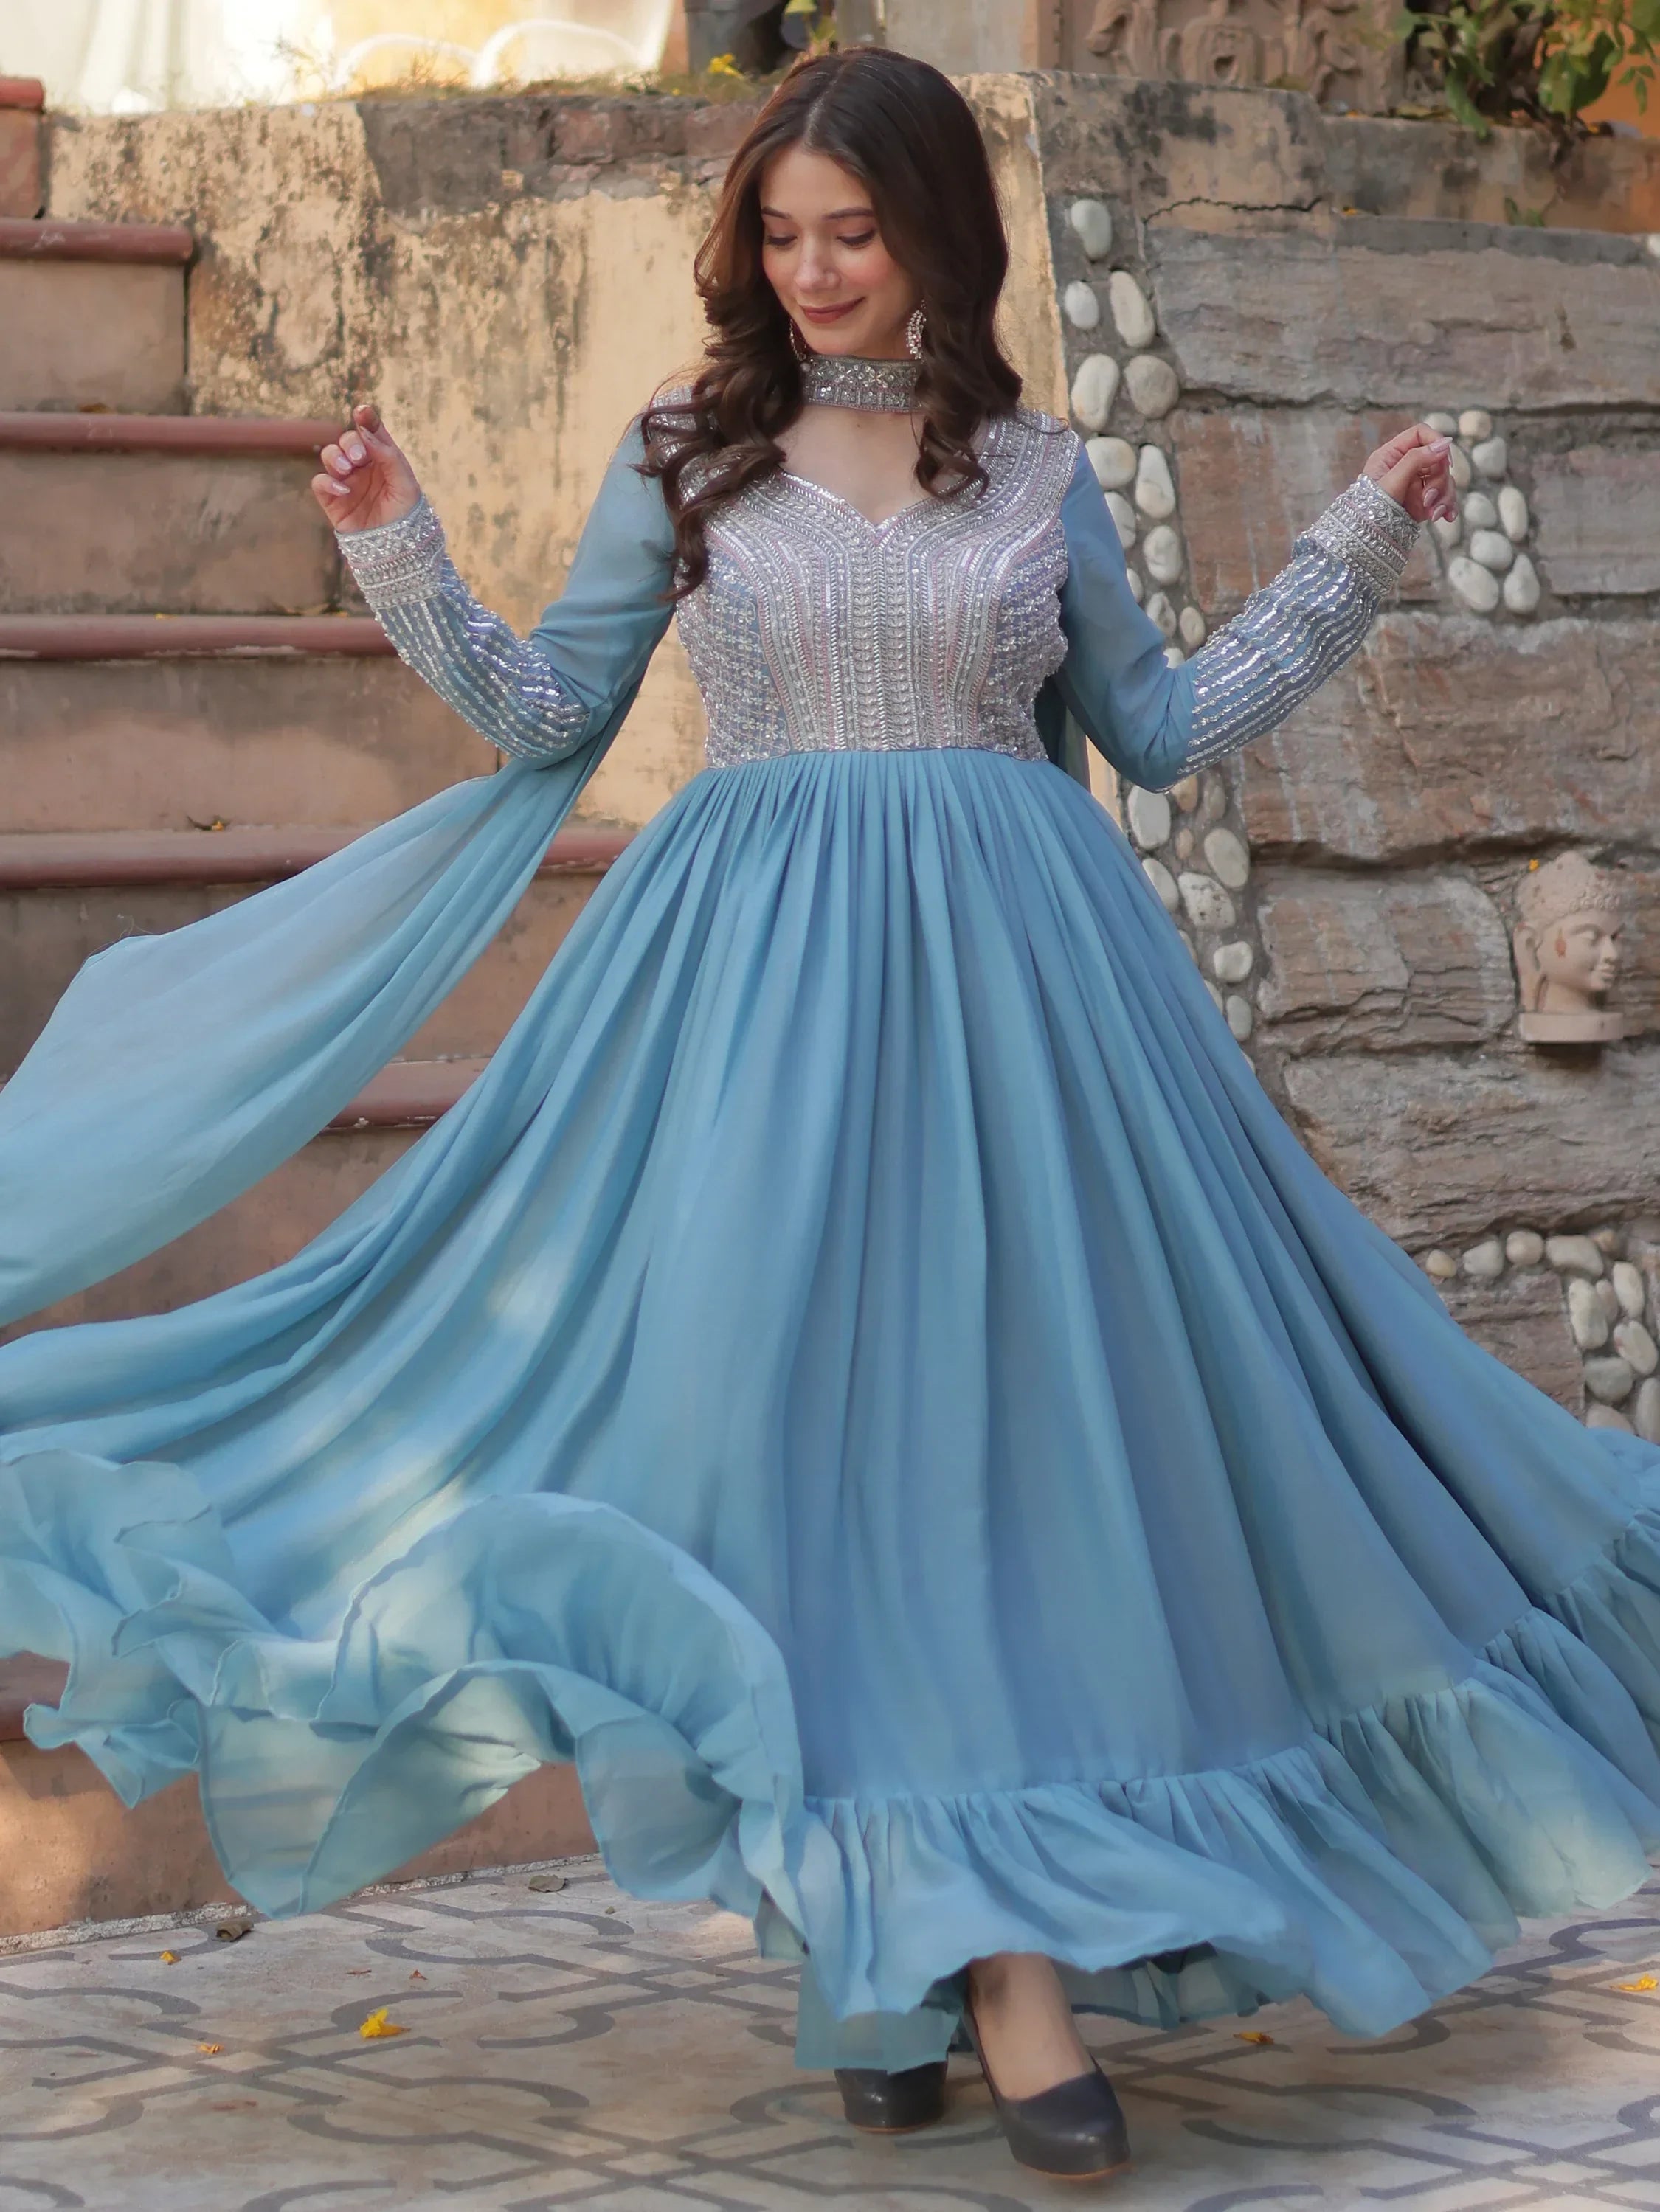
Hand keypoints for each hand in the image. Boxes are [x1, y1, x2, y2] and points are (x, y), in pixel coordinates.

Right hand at [310, 403, 422, 533]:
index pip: (372, 433)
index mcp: (383, 460)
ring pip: (330, 456)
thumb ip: (388, 455)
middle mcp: (363, 469)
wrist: (398, 551)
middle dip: (350, 443)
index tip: (361, 412)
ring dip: (335, 457)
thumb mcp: (406, 483)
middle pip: (347, 441)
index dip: (366, 420)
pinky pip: (320, 483)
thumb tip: (365, 430)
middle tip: (359, 457)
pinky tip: (342, 489)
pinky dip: (327, 481)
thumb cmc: (407, 517)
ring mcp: (347, 483)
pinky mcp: (333, 501)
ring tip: (347, 469)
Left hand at [1363, 423, 1457, 525]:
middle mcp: (1405, 466)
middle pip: (1437, 459)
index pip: (1421, 434)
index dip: (1436, 442)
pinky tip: (1447, 517)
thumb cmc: (1370, 509)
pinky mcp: (1422, 501)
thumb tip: (1445, 442)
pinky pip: (1443, 497)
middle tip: (1428, 499)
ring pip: (1444, 479)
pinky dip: (1447, 506)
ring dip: (1444, 497)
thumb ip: (1416, 460)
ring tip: (1433, 514)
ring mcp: (1415, 483)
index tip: (1446, 461)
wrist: (1365, 539)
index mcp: (1392, 454)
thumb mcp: (1391, 482)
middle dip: (1439, 480)